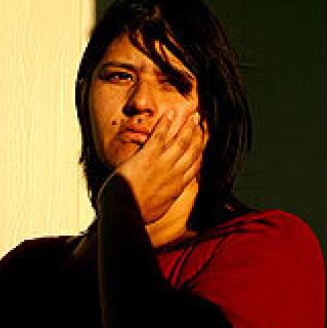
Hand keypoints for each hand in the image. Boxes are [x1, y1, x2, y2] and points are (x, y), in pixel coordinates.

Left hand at [113, 107, 205, 223]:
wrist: (124, 213)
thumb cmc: (137, 214)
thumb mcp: (159, 209)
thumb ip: (166, 199)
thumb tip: (169, 196)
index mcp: (177, 187)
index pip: (195, 166)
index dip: (200, 151)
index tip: (203, 142)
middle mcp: (174, 174)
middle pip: (192, 150)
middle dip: (197, 134)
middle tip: (200, 122)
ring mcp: (162, 164)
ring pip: (180, 141)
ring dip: (187, 125)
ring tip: (192, 114)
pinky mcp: (147, 157)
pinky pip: (160, 136)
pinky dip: (166, 123)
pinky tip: (170, 113)